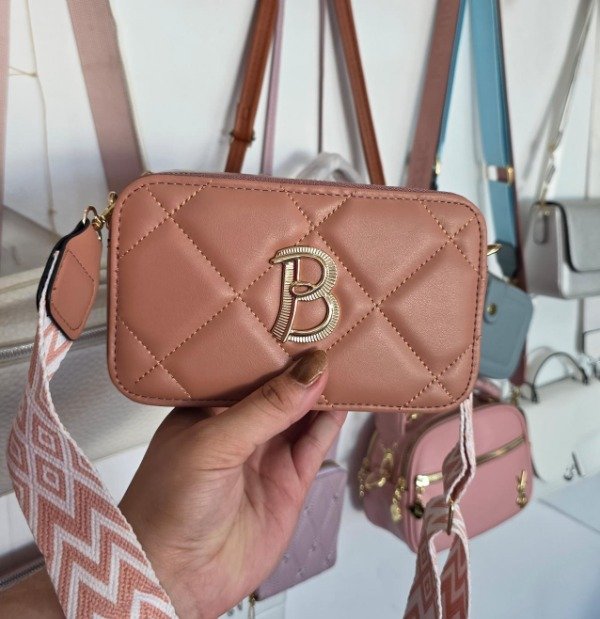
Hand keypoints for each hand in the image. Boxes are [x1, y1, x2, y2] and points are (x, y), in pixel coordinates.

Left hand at [120, 350, 345, 618]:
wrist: (177, 578)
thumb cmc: (167, 506)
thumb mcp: (213, 442)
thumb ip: (265, 407)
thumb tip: (310, 370)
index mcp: (209, 407)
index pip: (248, 367)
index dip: (275, 346)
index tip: (302, 323)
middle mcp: (239, 426)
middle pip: (280, 387)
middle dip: (304, 364)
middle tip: (331, 332)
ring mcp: (267, 451)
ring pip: (304, 410)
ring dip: (324, 388)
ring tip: (347, 356)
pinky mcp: (290, 478)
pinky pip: (317, 440)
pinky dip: (335, 420)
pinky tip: (347, 398)